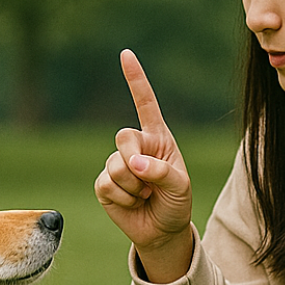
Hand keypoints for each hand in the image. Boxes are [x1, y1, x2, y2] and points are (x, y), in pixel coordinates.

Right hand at [94, 50, 193, 282]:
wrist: (162, 230)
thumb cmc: (176, 203)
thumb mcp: (180, 186)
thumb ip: (161, 171)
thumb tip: (132, 164)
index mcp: (157, 138)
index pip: (145, 104)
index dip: (135, 80)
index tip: (126, 54)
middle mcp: (135, 147)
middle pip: (123, 137)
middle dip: (135, 161)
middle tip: (149, 182)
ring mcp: (117, 164)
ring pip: (115, 166)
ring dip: (134, 187)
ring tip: (145, 196)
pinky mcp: (104, 184)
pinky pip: (107, 185)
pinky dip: (124, 198)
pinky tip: (133, 203)